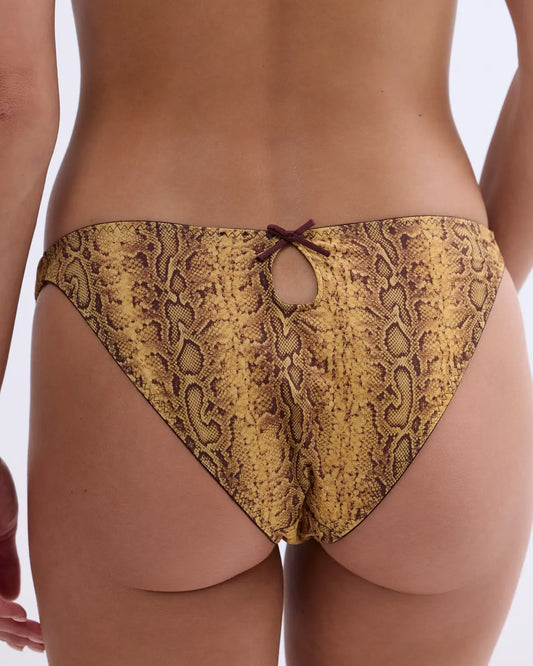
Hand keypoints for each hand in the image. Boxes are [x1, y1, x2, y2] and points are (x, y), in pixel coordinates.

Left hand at [0, 457, 44, 652]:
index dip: (16, 625)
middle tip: (41, 643)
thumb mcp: (4, 528)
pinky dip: (0, 608)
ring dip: (10, 628)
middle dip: (16, 633)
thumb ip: (5, 564)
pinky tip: (19, 615)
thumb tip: (13, 598)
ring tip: (33, 636)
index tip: (39, 633)